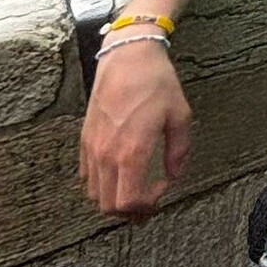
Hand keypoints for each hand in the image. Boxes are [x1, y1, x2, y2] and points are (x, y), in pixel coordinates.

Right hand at [80, 38, 192, 217]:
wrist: (127, 56)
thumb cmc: (156, 84)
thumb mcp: (181, 117)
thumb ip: (178, 152)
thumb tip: (174, 176)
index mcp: (132, 151)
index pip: (129, 202)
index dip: (147, 206)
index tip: (163, 190)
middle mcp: (107, 153)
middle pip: (108, 205)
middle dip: (130, 211)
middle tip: (150, 200)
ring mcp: (92, 146)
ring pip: (94, 193)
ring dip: (114, 198)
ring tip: (136, 187)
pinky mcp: (85, 137)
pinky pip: (86, 174)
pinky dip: (101, 183)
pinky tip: (120, 173)